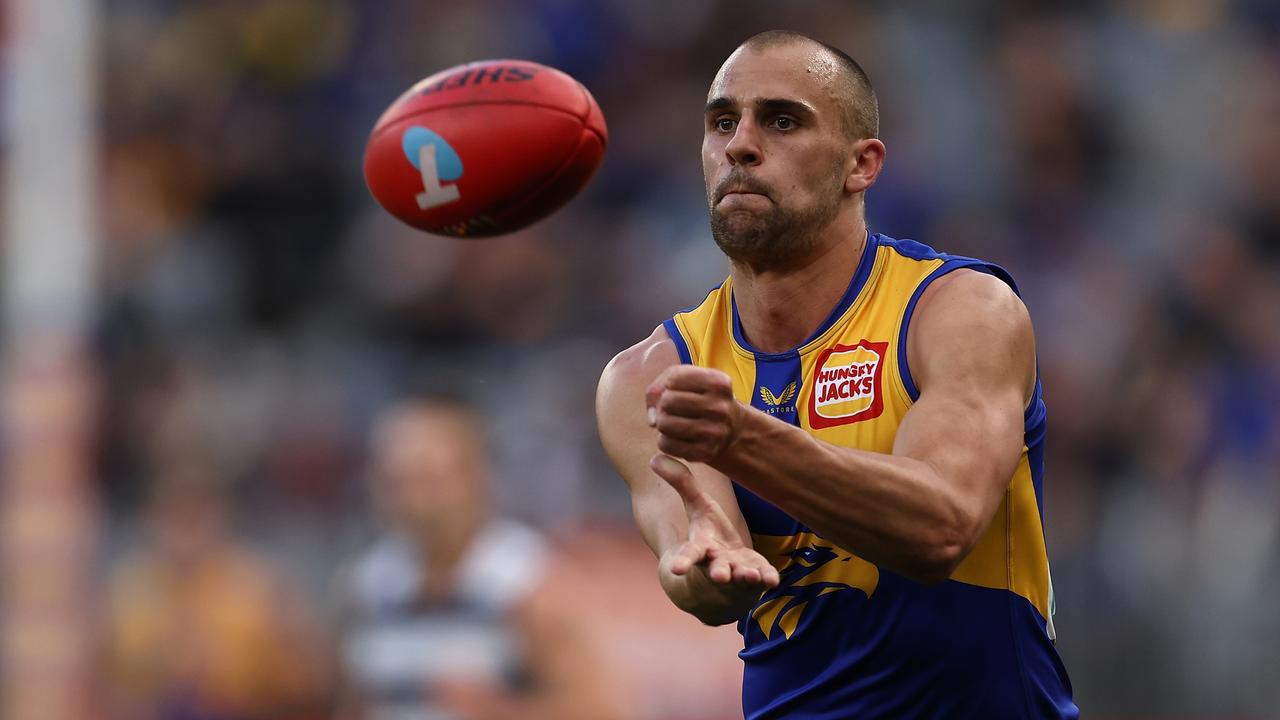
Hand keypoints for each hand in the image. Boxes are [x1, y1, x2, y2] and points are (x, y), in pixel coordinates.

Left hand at [645, 365, 745, 463]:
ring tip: (670, 422)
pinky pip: (666, 445)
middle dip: (662, 404)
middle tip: (670, 409)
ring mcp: (715, 432)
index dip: (668, 384)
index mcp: (719, 384)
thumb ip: (661, 385)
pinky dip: (664, 441)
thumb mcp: (688, 379)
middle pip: (668, 401)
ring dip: (661, 423)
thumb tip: (652, 419)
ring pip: (665, 424)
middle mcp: (720, 408)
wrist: (731, 427)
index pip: (673, 379)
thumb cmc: (702, 397)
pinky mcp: (706, 452)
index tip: (677, 389)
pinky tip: (674, 437)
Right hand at [651, 454, 778, 588]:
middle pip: (716, 569)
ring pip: (741, 576)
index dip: (683, 562)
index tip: (677, 569)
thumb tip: (655, 457)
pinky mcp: (756, 573)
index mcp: (701, 548)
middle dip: (718, 573)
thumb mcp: (697, 507)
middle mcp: (717, 563)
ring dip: (746, 576)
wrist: (724, 570)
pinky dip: (767, 578)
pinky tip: (772, 580)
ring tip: (751, 575)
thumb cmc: (708, 533)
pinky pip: (763, 577)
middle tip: (719, 576)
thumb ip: (682, 484)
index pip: (690, 554)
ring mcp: (737, 572)